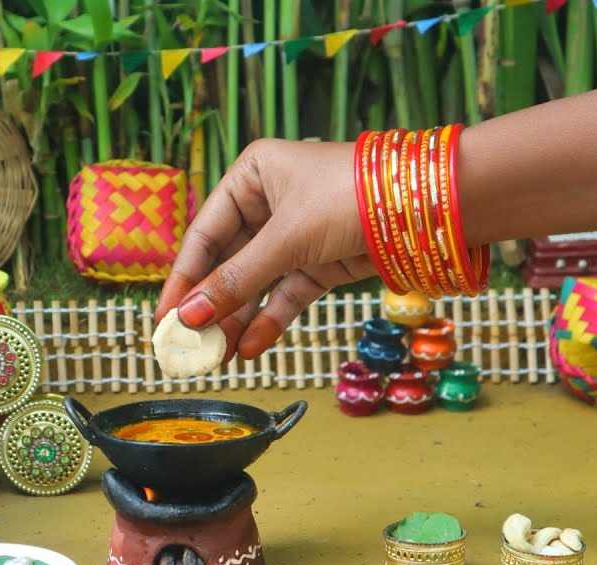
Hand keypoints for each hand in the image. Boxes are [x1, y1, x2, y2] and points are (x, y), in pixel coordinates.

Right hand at [155, 139, 376, 360]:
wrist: (431, 205)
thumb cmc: (352, 196)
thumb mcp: (287, 238)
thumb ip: (238, 280)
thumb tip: (190, 318)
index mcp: (252, 176)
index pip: (205, 234)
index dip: (184, 278)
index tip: (164, 318)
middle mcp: (270, 202)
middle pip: (227, 262)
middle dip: (210, 305)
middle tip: (189, 346)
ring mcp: (296, 235)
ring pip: (256, 283)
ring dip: (237, 319)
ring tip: (217, 356)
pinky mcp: (321, 262)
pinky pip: (286, 295)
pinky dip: (269, 320)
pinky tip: (249, 347)